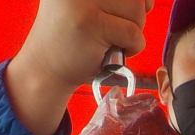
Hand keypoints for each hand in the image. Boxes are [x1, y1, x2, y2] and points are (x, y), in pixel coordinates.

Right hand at [17, 0, 152, 90]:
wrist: (45, 67)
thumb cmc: (74, 38)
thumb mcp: (91, 6)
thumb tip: (149, 1)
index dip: (137, 0)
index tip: (126, 12)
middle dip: (135, 17)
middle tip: (115, 32)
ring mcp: (82, 0)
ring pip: (137, 10)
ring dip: (133, 31)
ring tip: (111, 42)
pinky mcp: (90, 23)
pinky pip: (133, 33)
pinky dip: (132, 48)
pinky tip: (113, 54)